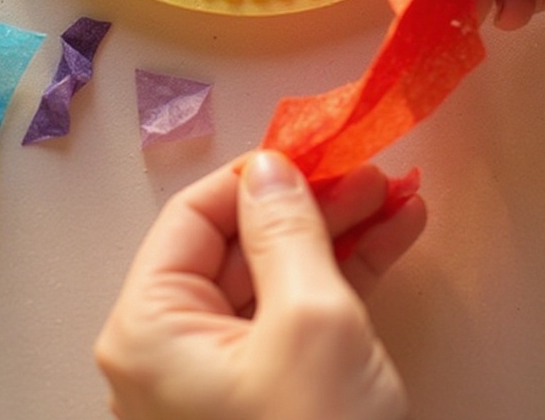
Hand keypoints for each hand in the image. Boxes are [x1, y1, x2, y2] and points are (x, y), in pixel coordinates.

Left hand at [94, 151, 424, 419]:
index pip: (194, 216)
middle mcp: (168, 348)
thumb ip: (286, 229)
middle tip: (371, 172)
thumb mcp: (310, 321)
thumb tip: (269, 163)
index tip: (318, 150)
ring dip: (337, 238)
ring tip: (396, 197)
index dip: (257, 177)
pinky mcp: (264, 400)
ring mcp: (217, 379)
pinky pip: (294, 322)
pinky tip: (392, 240)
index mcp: (148, 325)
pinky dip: (342, 282)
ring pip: (274, 280)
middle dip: (311, 206)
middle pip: (238, 246)